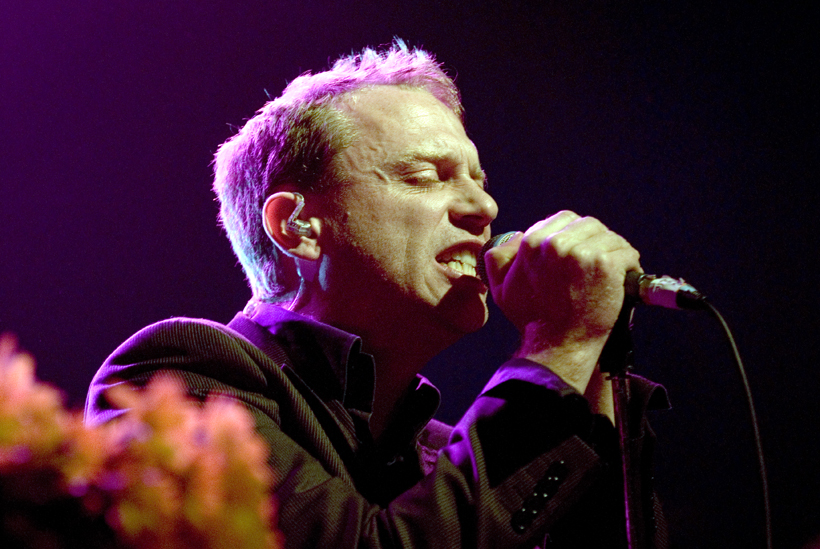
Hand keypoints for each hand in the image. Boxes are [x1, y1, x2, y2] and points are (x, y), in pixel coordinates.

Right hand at [484, 211, 640, 392]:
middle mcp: (556, 243)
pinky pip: (627, 252)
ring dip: (615, 252)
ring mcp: (583, 253)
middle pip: (589, 225)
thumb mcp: (501, 288)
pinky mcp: (606, 265)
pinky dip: (629, 265)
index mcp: (532, 243)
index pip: (564, 219)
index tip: (582, 253)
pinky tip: (622, 279)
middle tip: (599, 263)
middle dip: (597, 241)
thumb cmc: (532, 319)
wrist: (557, 345)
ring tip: (612, 272)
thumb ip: (499, 258)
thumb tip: (517, 236)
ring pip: (610, 237)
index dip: (576, 235)